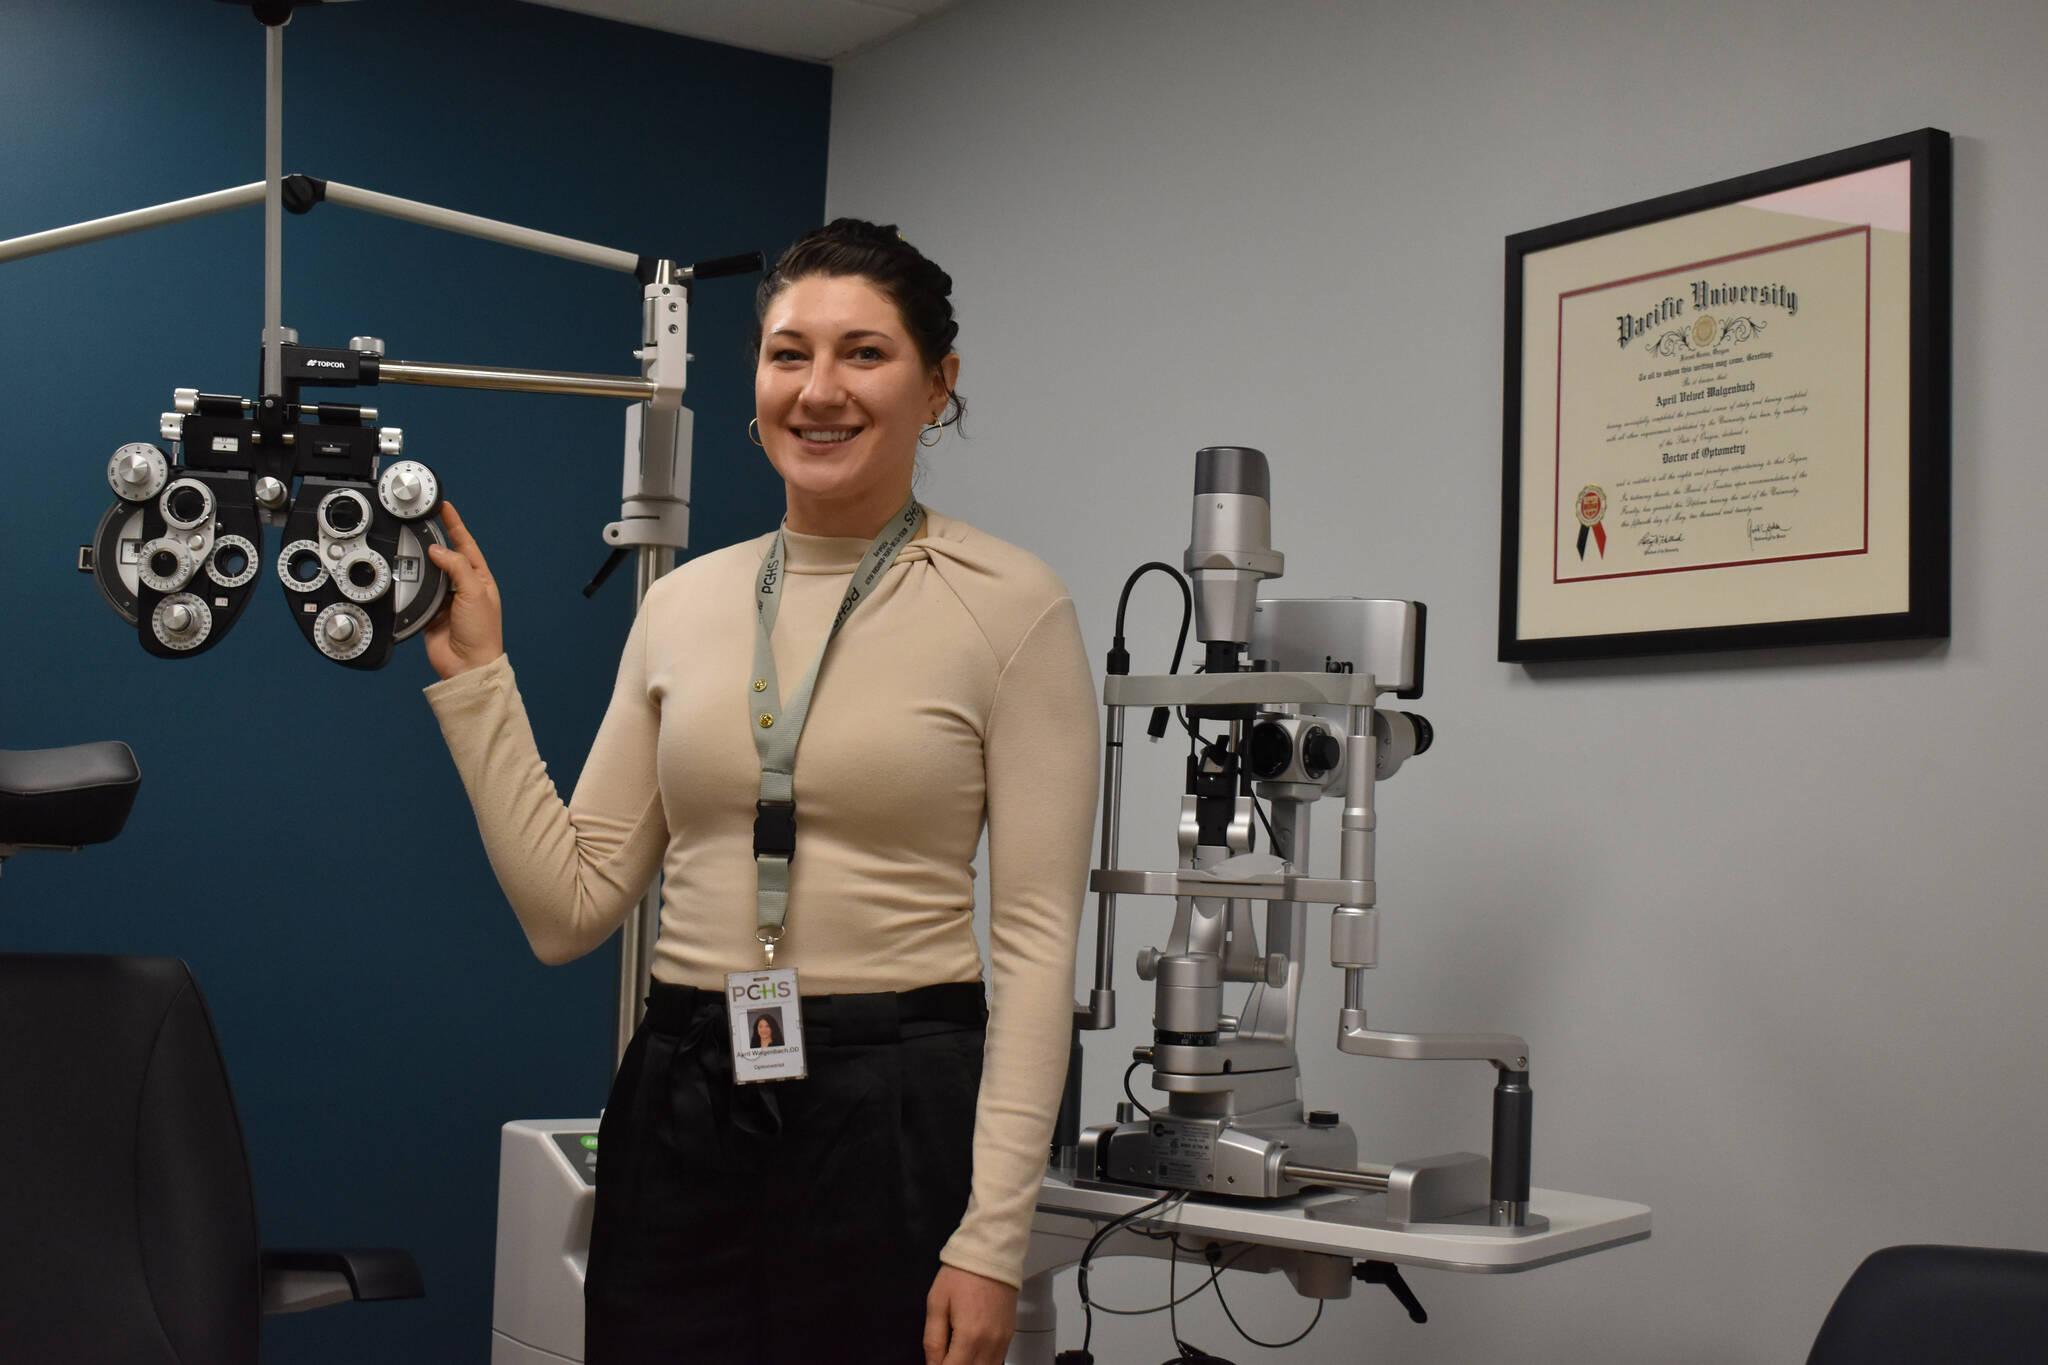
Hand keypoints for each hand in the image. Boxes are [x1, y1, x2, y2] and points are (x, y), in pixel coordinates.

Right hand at [422, 501, 504, 679]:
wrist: (466, 665)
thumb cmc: (481, 633)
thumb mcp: (474, 592)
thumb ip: (456, 567)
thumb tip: (438, 550)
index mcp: (480, 579)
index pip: (466, 545)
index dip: (455, 525)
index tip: (445, 508)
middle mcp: (464, 587)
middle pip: (446, 556)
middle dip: (436, 539)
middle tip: (423, 521)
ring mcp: (446, 600)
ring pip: (430, 572)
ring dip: (422, 561)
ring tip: (413, 545)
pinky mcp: (430, 612)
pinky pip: (418, 592)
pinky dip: (412, 583)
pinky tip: (408, 575)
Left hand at [924, 1264, 1017, 1364]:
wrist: (992, 1253)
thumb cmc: (961, 1274)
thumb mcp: (936, 1304)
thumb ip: (933, 1340)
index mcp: (969, 1336)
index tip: (934, 1363)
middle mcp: (990, 1344)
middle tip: (943, 1357)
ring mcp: (1003, 1341)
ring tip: (955, 1355)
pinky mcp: (1010, 1335)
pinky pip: (997, 1362)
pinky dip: (983, 1364)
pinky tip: (970, 1354)